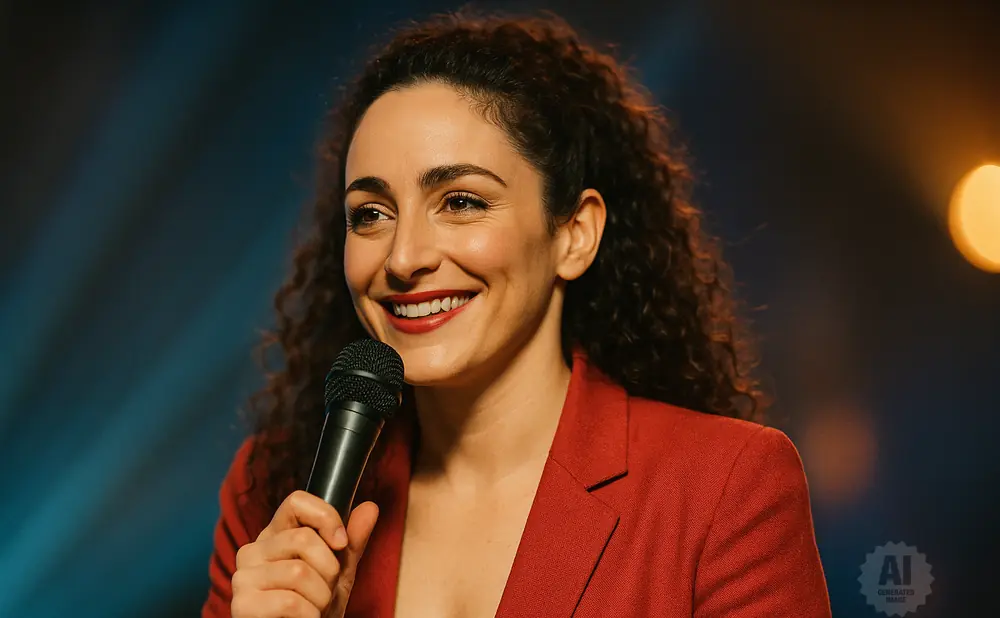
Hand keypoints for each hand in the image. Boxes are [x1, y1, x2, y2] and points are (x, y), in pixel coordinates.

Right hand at [231, 490, 378, 617]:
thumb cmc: (316, 607)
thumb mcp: (339, 573)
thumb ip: (352, 542)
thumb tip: (370, 507)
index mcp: (275, 536)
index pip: (296, 502)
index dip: (326, 517)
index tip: (341, 543)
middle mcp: (253, 551)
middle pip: (303, 538)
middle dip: (329, 570)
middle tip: (326, 590)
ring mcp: (244, 577)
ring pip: (298, 572)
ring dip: (321, 597)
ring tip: (315, 608)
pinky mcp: (242, 605)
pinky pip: (290, 602)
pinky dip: (309, 615)